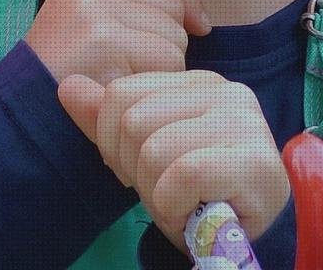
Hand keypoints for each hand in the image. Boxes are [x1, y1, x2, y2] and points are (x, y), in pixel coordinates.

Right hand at [23, 0, 211, 86]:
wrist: (21, 118)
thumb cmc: (60, 88)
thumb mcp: (80, 36)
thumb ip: (122, 15)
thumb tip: (190, 18)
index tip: (199, 24)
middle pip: (169, 6)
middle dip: (168, 44)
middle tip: (137, 75)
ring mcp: (95, 13)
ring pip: (173, 37)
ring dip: (164, 71)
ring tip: (127, 87)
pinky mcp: (105, 41)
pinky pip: (165, 62)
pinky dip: (157, 86)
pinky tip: (128, 97)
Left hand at [58, 70, 290, 254]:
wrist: (241, 240)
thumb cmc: (192, 191)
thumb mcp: (141, 152)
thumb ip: (105, 120)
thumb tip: (67, 86)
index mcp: (194, 80)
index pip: (119, 93)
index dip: (110, 141)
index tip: (134, 170)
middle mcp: (224, 90)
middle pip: (132, 121)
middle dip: (133, 169)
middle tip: (161, 191)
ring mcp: (244, 121)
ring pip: (153, 149)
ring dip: (156, 194)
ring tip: (179, 204)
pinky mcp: (255, 160)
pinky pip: (182, 175)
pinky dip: (174, 207)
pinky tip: (191, 214)